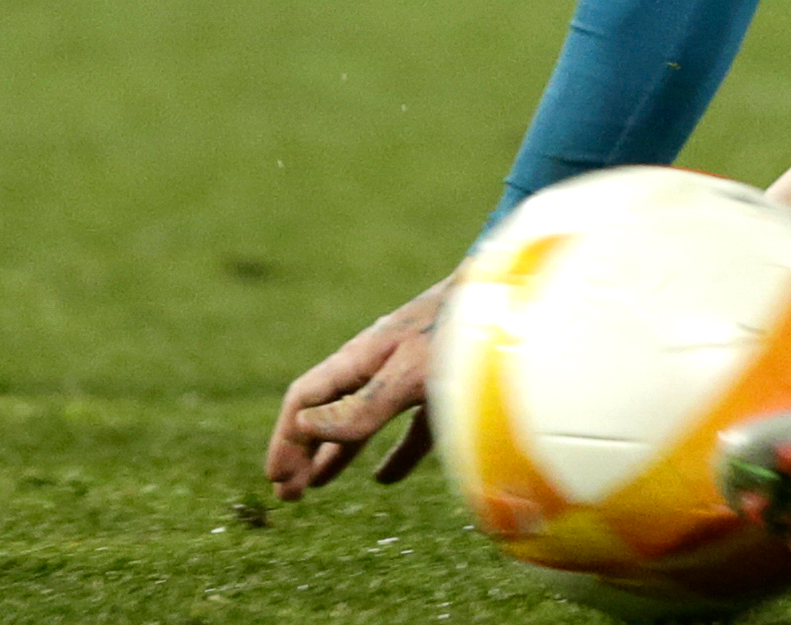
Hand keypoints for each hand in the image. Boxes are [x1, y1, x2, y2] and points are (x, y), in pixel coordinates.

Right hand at [269, 284, 449, 496]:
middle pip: (327, 413)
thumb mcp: (409, 374)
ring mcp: (410, 374)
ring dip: (336, 454)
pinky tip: (386, 478)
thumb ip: (363, 406)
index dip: (286, 439)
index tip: (276, 477)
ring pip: (360, 421)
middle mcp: (378, 365)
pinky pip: (407, 428)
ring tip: (315, 486)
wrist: (514, 296)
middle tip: (289, 495)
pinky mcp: (443, 387)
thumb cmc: (461, 330)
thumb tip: (307, 428)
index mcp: (362, 358)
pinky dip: (392, 454)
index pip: (306, 399)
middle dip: (303, 453)